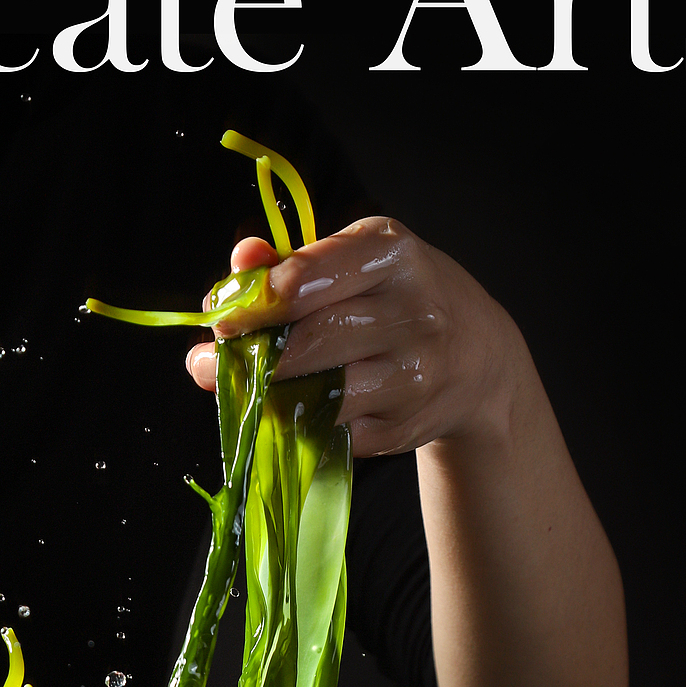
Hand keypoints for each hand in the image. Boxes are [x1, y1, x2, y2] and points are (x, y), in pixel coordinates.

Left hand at [186, 222, 520, 458]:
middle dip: (249, 356)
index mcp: (392, 254)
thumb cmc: (398, 300)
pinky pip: (329, 432)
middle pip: (306, 343)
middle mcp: (411, 313)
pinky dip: (298, 425)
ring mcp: (412, 376)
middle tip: (208, 363)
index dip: (251, 304)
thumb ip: (293, 261)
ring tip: (239, 388)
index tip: (220, 316)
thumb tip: (241, 262)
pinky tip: (286, 411)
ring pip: (316, 396)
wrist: (478, 360)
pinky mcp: (401, 427)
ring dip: (264, 397)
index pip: (304, 281)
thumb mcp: (357, 262)